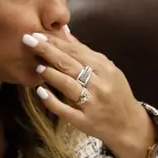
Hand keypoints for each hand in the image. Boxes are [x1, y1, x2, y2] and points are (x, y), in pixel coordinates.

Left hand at [23, 28, 154, 157]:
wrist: (129, 125)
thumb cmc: (116, 93)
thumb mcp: (107, 70)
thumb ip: (85, 52)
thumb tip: (65, 32)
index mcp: (104, 69)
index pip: (76, 51)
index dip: (56, 42)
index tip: (37, 33)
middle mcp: (99, 84)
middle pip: (69, 64)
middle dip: (48, 51)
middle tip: (28, 41)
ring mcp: (91, 103)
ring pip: (68, 85)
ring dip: (51, 74)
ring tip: (37, 66)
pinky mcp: (84, 121)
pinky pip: (66, 110)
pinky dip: (52, 101)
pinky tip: (40, 92)